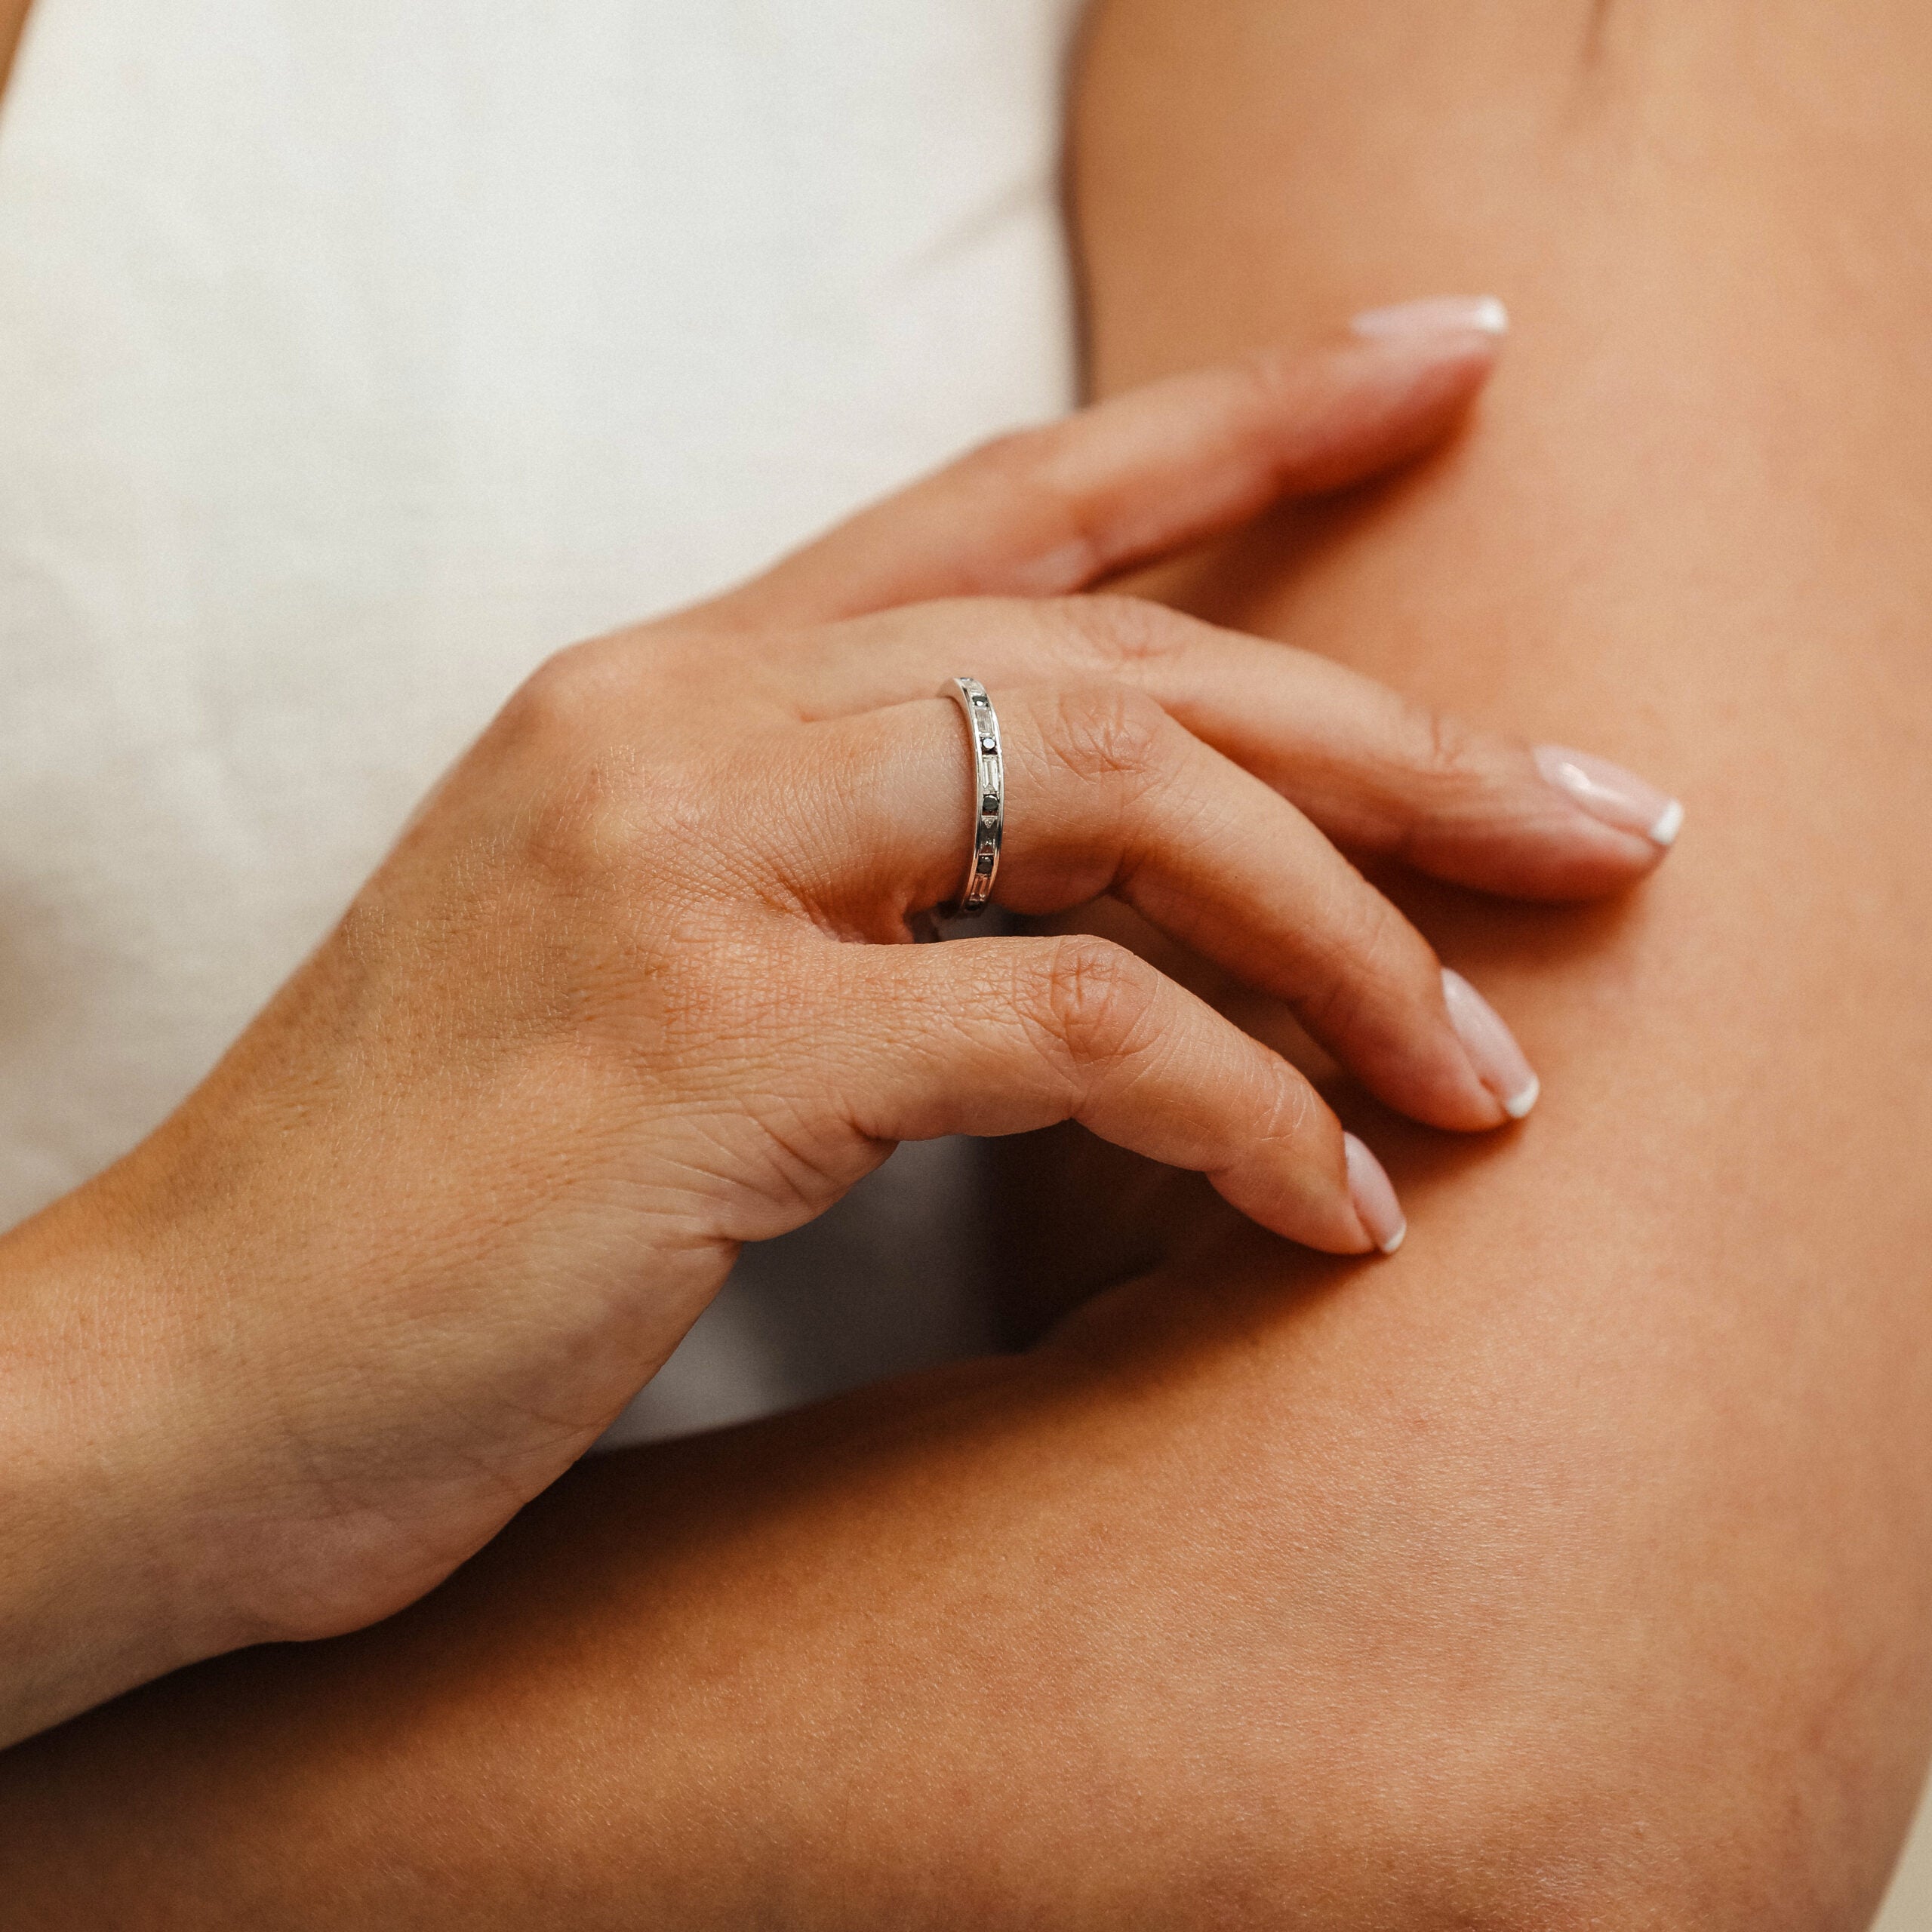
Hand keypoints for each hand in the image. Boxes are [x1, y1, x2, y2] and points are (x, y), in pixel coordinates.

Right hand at [0, 305, 1676, 1740]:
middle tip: (1597, 810)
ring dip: (1346, 939)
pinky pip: (1067, 1027)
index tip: (1441, 359)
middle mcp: (676, 720)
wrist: (173, 1377)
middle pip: (1121, 647)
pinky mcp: (701, 1044)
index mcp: (665, 684)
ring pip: (1121, 800)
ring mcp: (678, 865)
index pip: (1009, 502)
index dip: (1242, 416)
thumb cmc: (421, 1198)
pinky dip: (1235, 1109)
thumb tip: (1091, 921)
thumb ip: (834, 889)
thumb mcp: (634, 975)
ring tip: (1486, 1072)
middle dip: (1391, 729)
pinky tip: (1327, 1209)